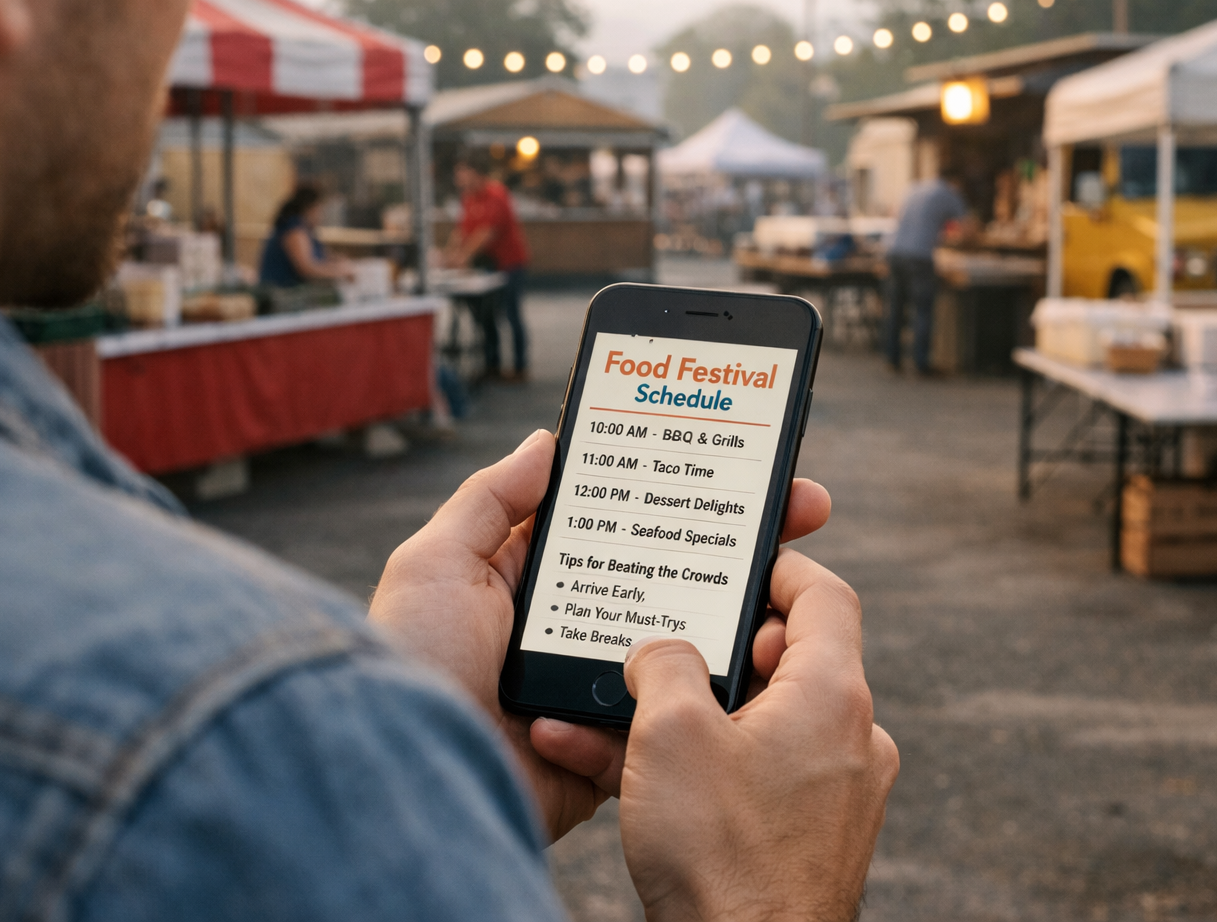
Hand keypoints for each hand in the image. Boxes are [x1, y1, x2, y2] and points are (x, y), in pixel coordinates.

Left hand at [369, 430, 839, 844]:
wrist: (417, 773)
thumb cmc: (413, 661)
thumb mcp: (436, 563)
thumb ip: (489, 500)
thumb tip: (545, 442)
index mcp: (533, 582)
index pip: (621, 525)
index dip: (677, 495)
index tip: (739, 465)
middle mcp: (571, 629)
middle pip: (670, 576)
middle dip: (738, 545)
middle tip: (803, 509)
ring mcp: (597, 686)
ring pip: (686, 643)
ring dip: (742, 616)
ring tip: (793, 581)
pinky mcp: (614, 743)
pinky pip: (674, 712)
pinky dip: (712, 686)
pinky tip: (760, 647)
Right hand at [614, 555, 898, 921]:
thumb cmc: (723, 857)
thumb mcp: (672, 733)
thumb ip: (664, 664)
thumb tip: (660, 651)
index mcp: (832, 696)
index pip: (824, 596)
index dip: (778, 566)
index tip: (735, 559)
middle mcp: (846, 740)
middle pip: (782, 659)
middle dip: (708, 649)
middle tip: (659, 642)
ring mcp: (829, 793)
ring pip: (751, 723)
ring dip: (681, 714)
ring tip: (609, 710)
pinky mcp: (801, 836)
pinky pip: (745, 775)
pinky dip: (691, 766)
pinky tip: (615, 770)